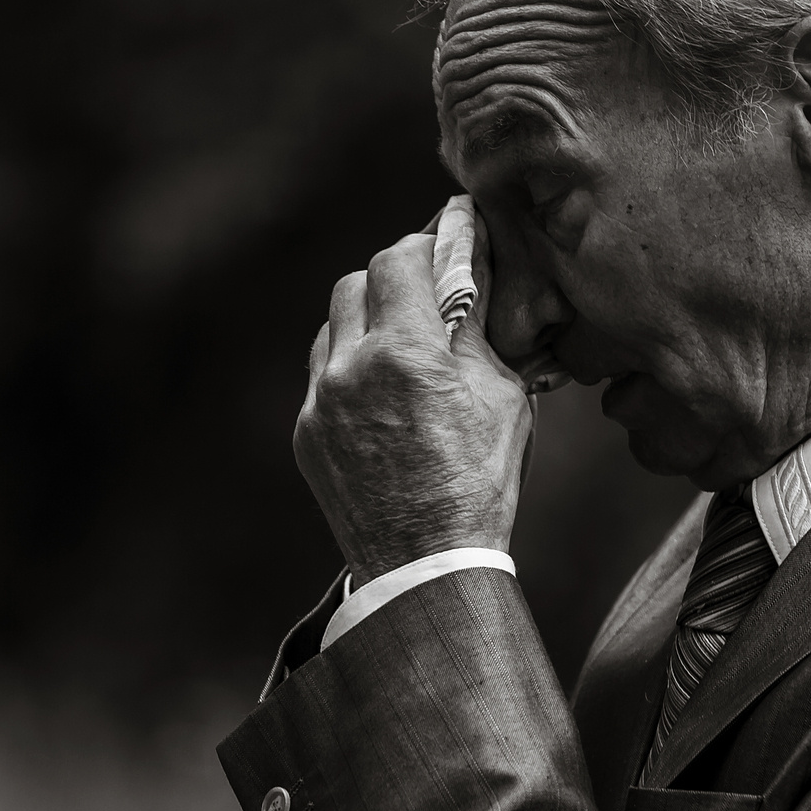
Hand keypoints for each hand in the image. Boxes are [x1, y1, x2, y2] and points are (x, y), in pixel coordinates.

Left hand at [295, 219, 534, 584]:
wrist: (426, 566)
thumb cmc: (480, 483)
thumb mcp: (504, 398)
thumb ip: (480, 329)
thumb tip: (474, 272)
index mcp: (406, 353)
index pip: (400, 259)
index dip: (426, 245)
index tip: (448, 246)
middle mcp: (351, 369)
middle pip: (358, 281)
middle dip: (395, 279)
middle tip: (428, 293)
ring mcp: (321, 403)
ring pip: (334, 326)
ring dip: (367, 321)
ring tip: (404, 345)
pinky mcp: (307, 433)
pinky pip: (322, 375)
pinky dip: (350, 367)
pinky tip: (383, 392)